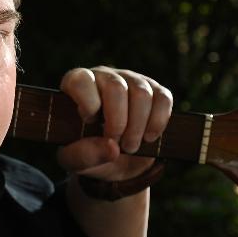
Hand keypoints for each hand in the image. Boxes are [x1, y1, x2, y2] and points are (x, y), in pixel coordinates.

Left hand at [56, 67, 172, 181]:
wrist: (111, 157)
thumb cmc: (85, 152)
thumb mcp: (75, 160)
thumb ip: (83, 155)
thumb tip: (112, 148)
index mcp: (75, 86)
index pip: (80, 80)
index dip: (88, 103)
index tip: (89, 123)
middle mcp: (103, 77)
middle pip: (116, 88)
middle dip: (119, 123)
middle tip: (116, 145)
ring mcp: (130, 80)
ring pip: (141, 93)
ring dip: (138, 125)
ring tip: (130, 146)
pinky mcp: (153, 89)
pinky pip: (163, 98)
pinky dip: (158, 122)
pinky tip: (149, 137)